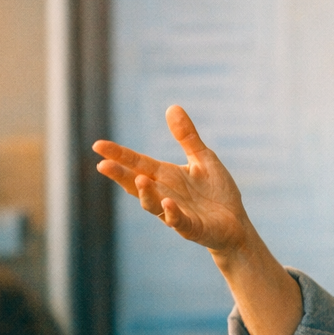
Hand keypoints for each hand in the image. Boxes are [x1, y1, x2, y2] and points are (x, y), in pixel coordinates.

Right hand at [93, 105, 250, 255]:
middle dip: (120, 175)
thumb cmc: (217, 192)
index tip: (97, 145)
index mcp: (166, 176)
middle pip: (136, 184)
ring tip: (140, 179)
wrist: (236, 224)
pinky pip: (178, 221)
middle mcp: (164, 194)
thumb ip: (186, 137)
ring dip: (145, 193)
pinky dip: (172, 213)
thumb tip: (172, 107)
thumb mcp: (202, 158)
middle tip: (102, 164)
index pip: (137, 163)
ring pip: (152, 205)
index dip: (118, 155)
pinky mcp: (192, 228)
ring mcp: (175, 212)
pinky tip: (168, 202)